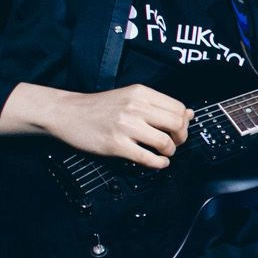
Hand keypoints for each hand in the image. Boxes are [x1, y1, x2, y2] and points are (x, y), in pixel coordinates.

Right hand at [22, 83, 190, 168]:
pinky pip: (147, 158)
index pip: (178, 108)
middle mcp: (135, 107)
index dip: (184, 123)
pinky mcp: (116, 145)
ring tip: (163, 153)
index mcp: (141, 93)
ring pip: (165, 142)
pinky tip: (158, 163)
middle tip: (174, 144)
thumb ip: (158, 105)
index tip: (178, 131)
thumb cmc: (100, 107)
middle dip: (181, 138)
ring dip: (169, 152)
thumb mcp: (130, 97)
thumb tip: (189, 114)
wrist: (68, 113)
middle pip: (176, 125)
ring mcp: (125, 126)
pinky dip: (158, 164)